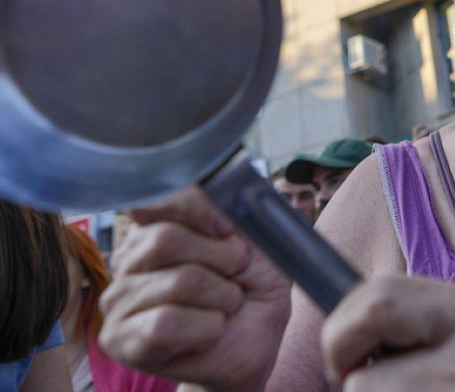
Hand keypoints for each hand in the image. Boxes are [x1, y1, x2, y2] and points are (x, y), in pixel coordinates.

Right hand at [100, 186, 291, 391]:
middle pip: (165, 240)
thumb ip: (236, 210)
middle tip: (237, 274)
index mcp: (156, 227)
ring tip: (226, 306)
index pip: (155, 199)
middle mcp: (129, 259)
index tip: (228, 229)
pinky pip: (166, 324)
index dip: (196, 209)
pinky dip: (207, 327)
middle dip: (220, 258)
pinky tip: (210, 330)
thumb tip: (217, 189)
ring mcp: (118, 299)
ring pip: (178, 282)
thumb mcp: (259, 241)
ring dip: (222, 297)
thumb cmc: (253, 288)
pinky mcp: (119, 339)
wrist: (256, 343)